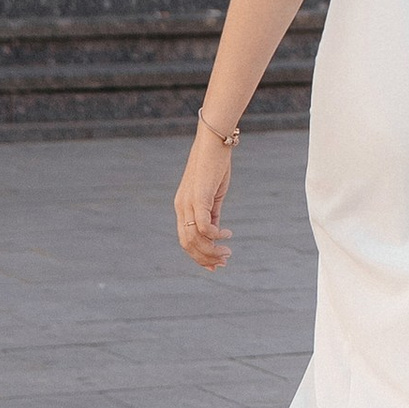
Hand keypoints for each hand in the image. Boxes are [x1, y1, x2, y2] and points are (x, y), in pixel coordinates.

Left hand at [174, 124, 234, 269]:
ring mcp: (188, 203)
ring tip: (227, 253)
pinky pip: (203, 226)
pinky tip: (227, 234)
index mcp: (182, 207)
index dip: (199, 256)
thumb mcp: (213, 194)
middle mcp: (181, 208)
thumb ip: (212, 214)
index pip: (185, 240)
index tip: (215, 264)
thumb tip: (215, 233)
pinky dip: (215, 235)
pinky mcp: (198, 198)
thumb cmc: (215, 166)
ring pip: (194, 239)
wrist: (213, 143)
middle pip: (188, 245)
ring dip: (211, 251)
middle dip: (205, 258)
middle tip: (223, 262)